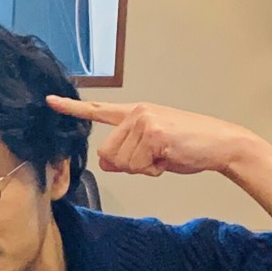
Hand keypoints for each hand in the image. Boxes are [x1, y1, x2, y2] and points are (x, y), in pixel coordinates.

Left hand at [47, 95, 262, 177]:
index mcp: (134, 113)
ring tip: (165, 155)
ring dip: (143, 168)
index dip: (71, 108)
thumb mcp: (151, 151)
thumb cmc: (187, 147)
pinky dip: (153, 169)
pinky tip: (170, 157)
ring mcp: (145, 121)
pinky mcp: (154, 133)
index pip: (97, 110)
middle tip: (155, 158)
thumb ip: (126, 154)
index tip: (49, 101)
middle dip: (128, 165)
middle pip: (107, 154)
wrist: (222, 145)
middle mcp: (136, 113)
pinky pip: (138, 165)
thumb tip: (107, 162)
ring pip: (121, 162)